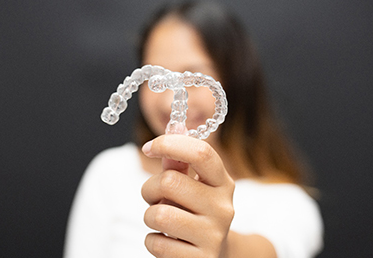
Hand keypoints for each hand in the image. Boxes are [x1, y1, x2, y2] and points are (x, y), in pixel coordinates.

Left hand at [141, 134, 234, 257]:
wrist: (216, 256)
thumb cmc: (196, 214)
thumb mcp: (192, 187)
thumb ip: (179, 162)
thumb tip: (173, 127)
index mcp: (223, 183)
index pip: (201, 153)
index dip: (170, 143)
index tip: (149, 147)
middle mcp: (223, 207)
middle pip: (169, 182)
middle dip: (149, 188)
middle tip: (154, 197)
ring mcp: (214, 236)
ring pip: (159, 214)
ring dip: (150, 216)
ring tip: (161, 220)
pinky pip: (157, 243)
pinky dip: (153, 241)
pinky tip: (167, 240)